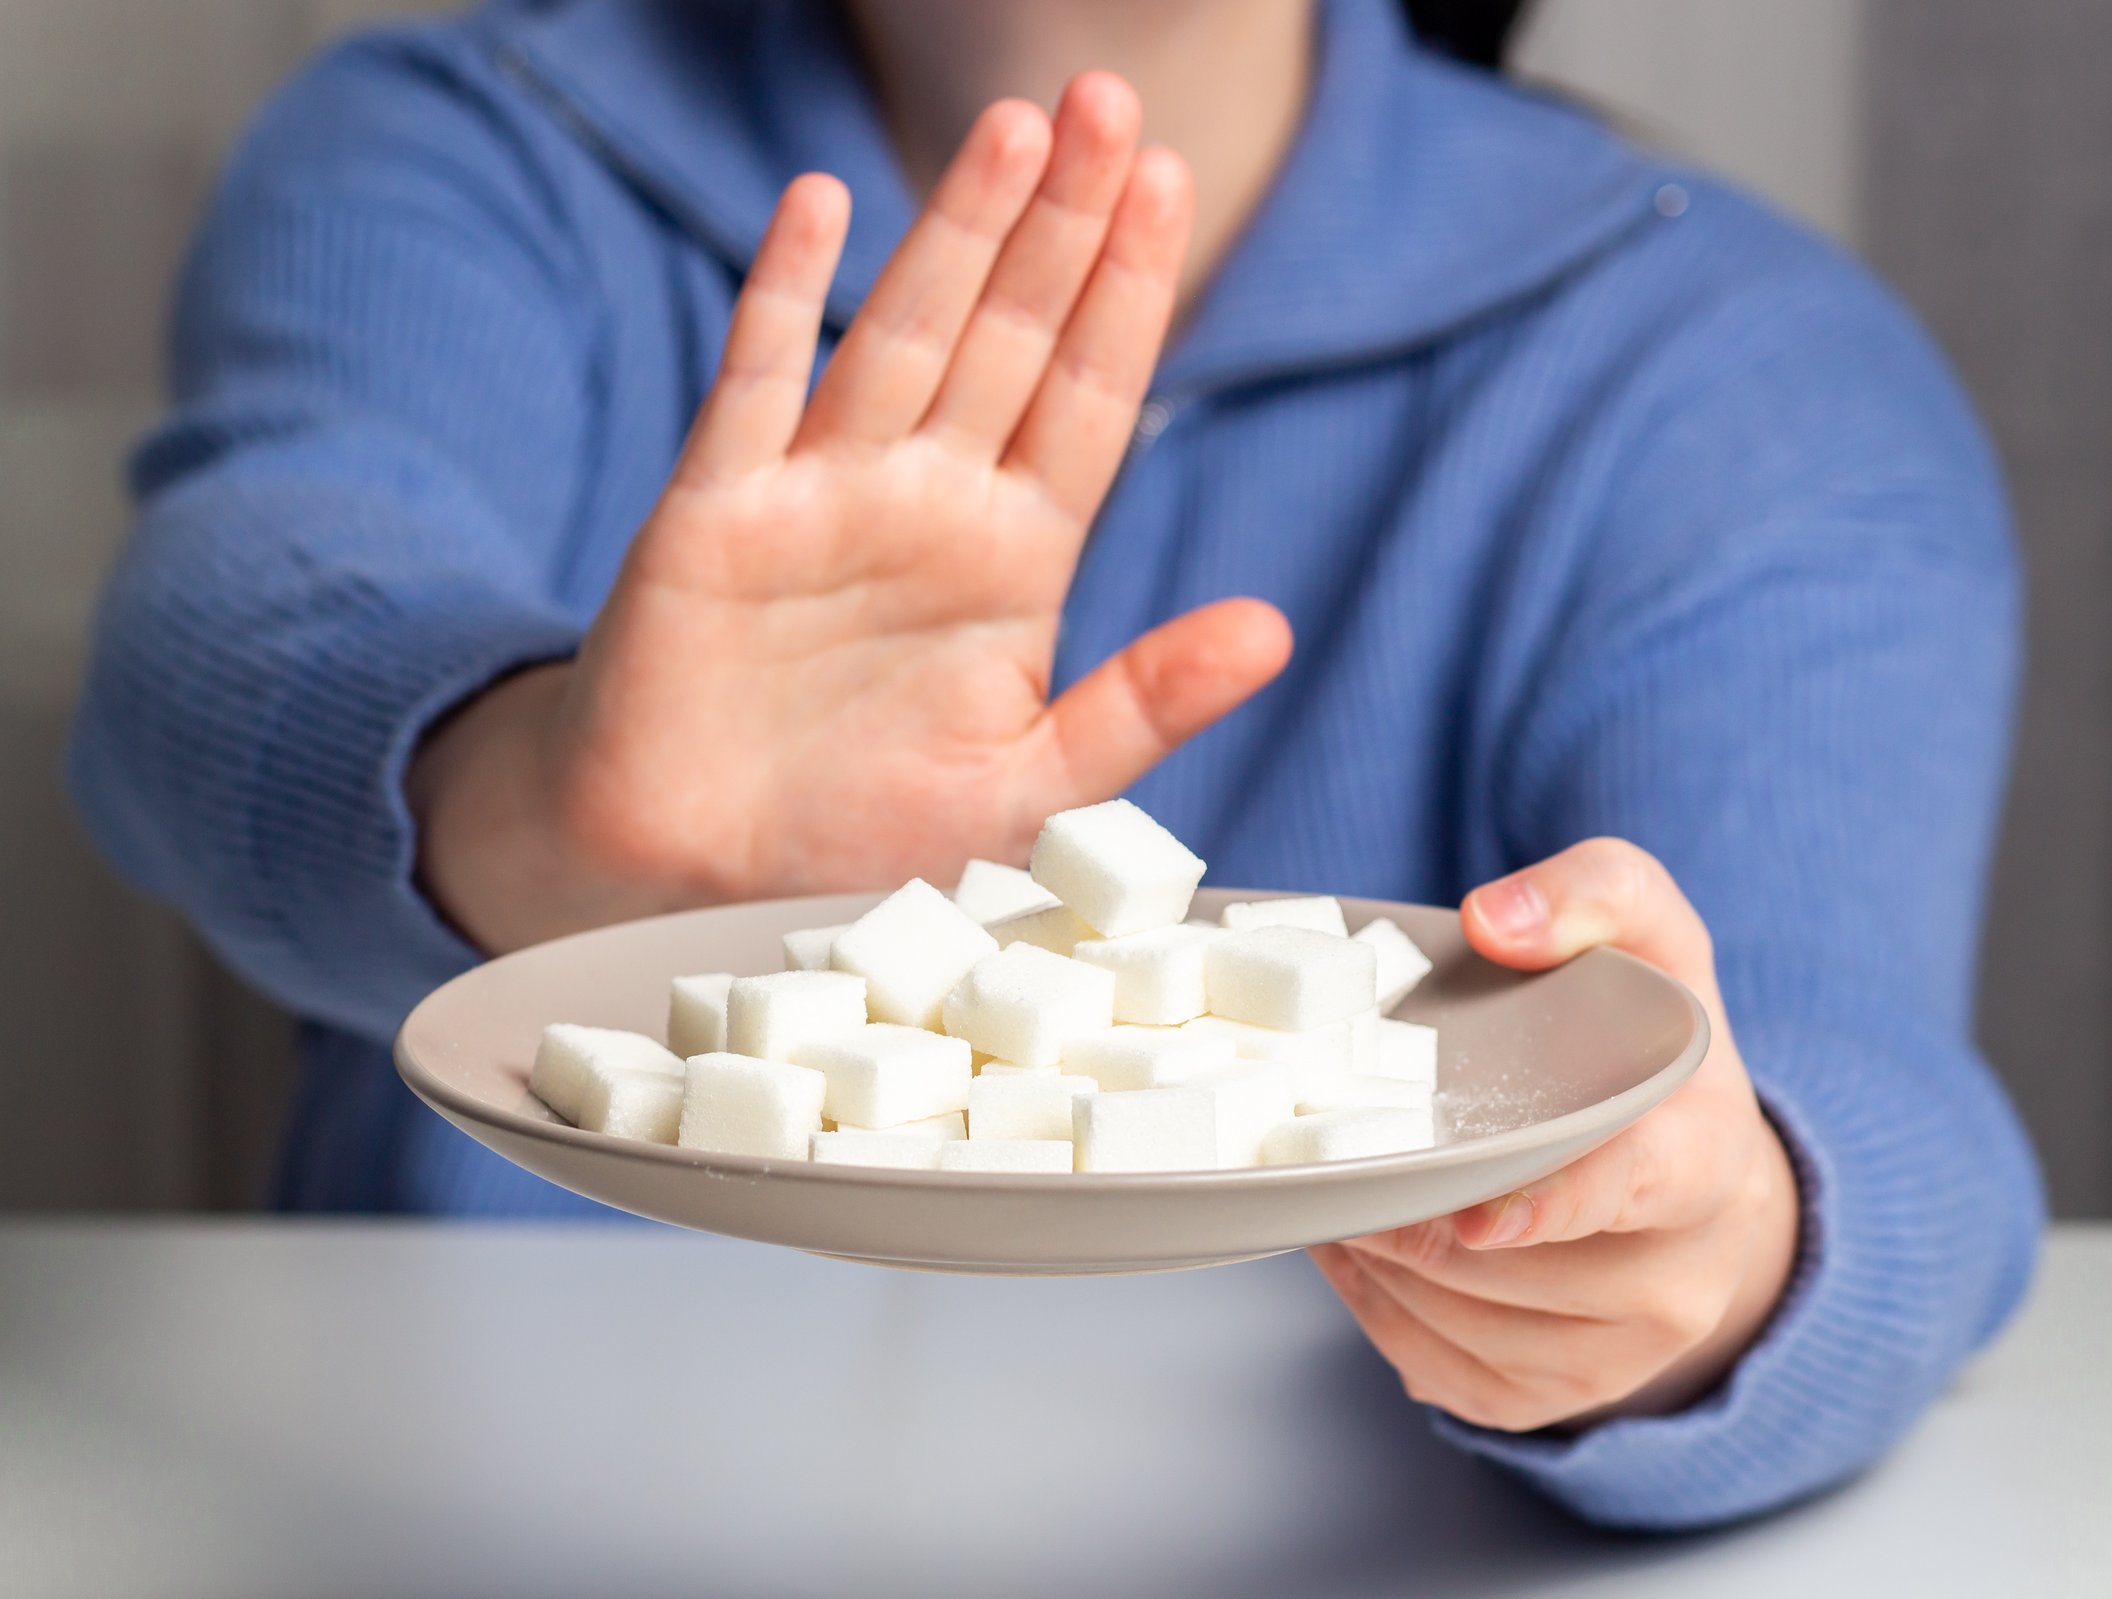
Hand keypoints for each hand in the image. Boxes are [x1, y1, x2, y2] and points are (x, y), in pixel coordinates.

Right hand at [410, 75, 1291, 951]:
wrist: (697, 880)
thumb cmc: (860, 835)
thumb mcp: (1029, 785)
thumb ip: (1143, 703)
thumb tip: (1272, 629)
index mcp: (1011, 560)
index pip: (1088, 397)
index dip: (1127, 290)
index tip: (1169, 183)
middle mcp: (926, 503)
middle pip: (1011, 335)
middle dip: (1062, 220)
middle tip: (1110, 100)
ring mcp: (822, 496)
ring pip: (904, 335)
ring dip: (957, 232)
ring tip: (1016, 127)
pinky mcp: (716, 515)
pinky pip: (755, 388)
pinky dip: (783, 298)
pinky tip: (819, 207)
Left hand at [1313, 839, 1799, 1431]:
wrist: (1698, 1167)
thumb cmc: (1652, 1045)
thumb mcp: (1651, 935)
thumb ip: (1590, 893)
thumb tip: (1495, 919)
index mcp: (1700, 1158)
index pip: (1634, 1191)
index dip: (1551, 1205)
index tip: (1478, 1214)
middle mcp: (1677, 1274)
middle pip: (1504, 1267)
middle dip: (1407, 1215)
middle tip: (1342, 1158)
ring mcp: (1623, 1354)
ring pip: (1457, 1324)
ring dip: (1378, 1260)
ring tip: (1353, 1192)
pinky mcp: (1560, 1400)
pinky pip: (1439, 1372)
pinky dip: (1379, 1312)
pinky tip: (1370, 1251)